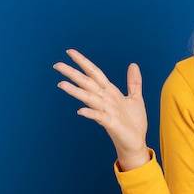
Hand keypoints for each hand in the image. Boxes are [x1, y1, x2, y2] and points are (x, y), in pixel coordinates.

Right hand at [53, 50, 149, 170]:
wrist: (136, 142)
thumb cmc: (133, 122)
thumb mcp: (136, 98)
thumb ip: (133, 82)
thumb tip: (133, 64)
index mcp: (110, 92)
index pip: (94, 73)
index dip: (83, 62)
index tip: (70, 52)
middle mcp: (105, 100)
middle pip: (87, 83)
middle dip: (73, 74)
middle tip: (57, 65)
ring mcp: (106, 111)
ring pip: (89, 98)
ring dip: (76, 91)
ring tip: (62, 84)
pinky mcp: (110, 123)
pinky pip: (99, 117)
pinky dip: (90, 113)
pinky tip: (80, 111)